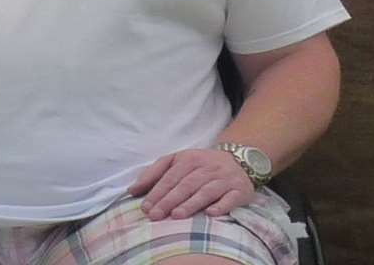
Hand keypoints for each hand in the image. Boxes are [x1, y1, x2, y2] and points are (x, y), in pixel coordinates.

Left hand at [128, 148, 256, 220]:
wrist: (241, 160)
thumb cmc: (202, 165)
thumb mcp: (178, 161)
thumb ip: (155, 173)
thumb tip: (132, 190)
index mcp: (190, 159)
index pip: (171, 176)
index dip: (158, 191)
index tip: (146, 207)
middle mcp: (207, 167)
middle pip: (186, 184)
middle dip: (169, 200)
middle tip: (156, 216)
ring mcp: (224, 178)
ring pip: (206, 191)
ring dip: (191, 203)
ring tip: (176, 215)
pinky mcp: (239, 190)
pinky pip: (231, 198)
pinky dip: (222, 205)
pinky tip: (211, 213)